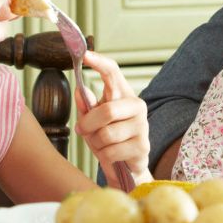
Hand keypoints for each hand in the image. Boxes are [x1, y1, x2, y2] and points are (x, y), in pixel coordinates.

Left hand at [77, 49, 152, 185]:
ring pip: (106, 134)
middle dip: (88, 124)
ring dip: (96, 143)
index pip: (112, 73)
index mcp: (123, 94)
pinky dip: (104, 156)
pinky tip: (111, 156)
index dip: (99, 63)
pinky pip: (111, 151)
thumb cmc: (108, 138)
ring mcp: (142, 126)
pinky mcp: (142, 146)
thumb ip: (87, 106)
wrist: (126, 167)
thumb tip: (80, 91)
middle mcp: (136, 106)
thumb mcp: (92, 121)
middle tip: (82, 130)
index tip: (84, 55)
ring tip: (102, 145)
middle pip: (107, 110)